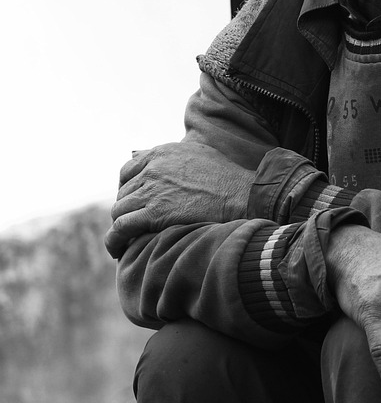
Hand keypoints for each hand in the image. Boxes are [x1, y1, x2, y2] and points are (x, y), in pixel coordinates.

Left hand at [106, 143, 254, 257]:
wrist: (243, 196)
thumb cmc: (227, 178)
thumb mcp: (198, 153)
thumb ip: (171, 156)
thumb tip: (144, 155)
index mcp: (161, 153)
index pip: (127, 170)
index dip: (127, 188)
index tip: (134, 202)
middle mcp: (152, 169)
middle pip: (123, 193)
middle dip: (128, 209)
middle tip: (136, 225)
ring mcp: (152, 190)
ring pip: (119, 210)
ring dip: (121, 226)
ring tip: (126, 240)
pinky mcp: (154, 212)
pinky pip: (121, 227)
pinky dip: (114, 240)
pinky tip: (117, 250)